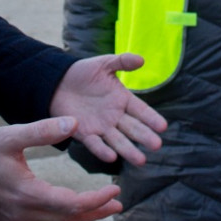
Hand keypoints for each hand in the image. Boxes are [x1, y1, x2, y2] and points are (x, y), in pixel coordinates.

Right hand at [0, 118, 122, 220]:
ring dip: (81, 219)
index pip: (73, 205)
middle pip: (69, 220)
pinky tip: (69, 215)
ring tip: (100, 210)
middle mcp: (23, 214)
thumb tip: (74, 123)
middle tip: (117, 204)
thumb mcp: (12, 135)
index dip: (97, 199)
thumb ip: (44, 130)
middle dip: (96, 212)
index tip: (115, 190)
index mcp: (28, 194)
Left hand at [49, 53, 167, 165]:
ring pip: (118, 140)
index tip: (163, 126)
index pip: (141, 110)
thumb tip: (142, 59)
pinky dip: (102, 150)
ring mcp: (101, 126)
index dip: (151, 118)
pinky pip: (95, 143)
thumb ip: (122, 62)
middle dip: (145, 136)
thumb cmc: (83, 72)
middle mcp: (115, 116)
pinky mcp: (84, 133)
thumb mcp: (104, 64)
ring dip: (128, 150)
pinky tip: (111, 157)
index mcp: (122, 99)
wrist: (57, 82)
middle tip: (157, 145)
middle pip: (133, 128)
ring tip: (141, 161)